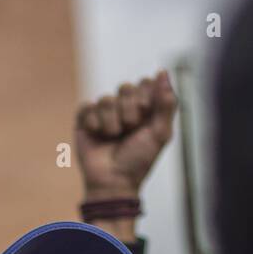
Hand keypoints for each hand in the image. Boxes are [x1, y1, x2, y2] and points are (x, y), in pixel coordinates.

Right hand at [75, 71, 177, 240]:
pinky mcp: (85, 119)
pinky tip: (98, 136)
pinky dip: (94, 123)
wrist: (113, 182)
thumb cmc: (139, 161)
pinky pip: (88, 106)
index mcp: (145, 108)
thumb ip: (167, 104)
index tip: (145, 115)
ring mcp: (104, 112)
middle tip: (130, 130)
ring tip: (113, 138)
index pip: (145, 83)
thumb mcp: (161, 134)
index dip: (145, 97)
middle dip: (130, 111)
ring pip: (107, 99)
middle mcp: (125, 107)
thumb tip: (164, 72)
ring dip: (112, 123)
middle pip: (126, 87)